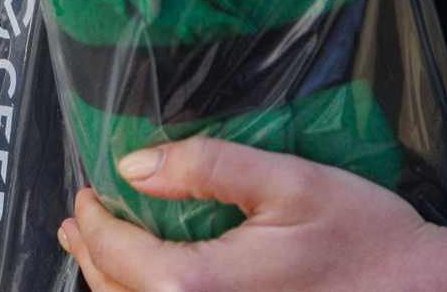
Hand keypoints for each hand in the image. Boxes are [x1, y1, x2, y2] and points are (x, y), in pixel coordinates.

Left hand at [57, 139, 446, 291]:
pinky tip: (150, 284)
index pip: (117, 253)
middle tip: (79, 221)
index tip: (87, 191)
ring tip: (98, 252)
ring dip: (112, 284)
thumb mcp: (289, 181)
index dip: (94, 219)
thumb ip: (208, 167)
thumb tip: (134, 166)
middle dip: (92, 253)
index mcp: (203, 286)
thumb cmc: (367, 237)